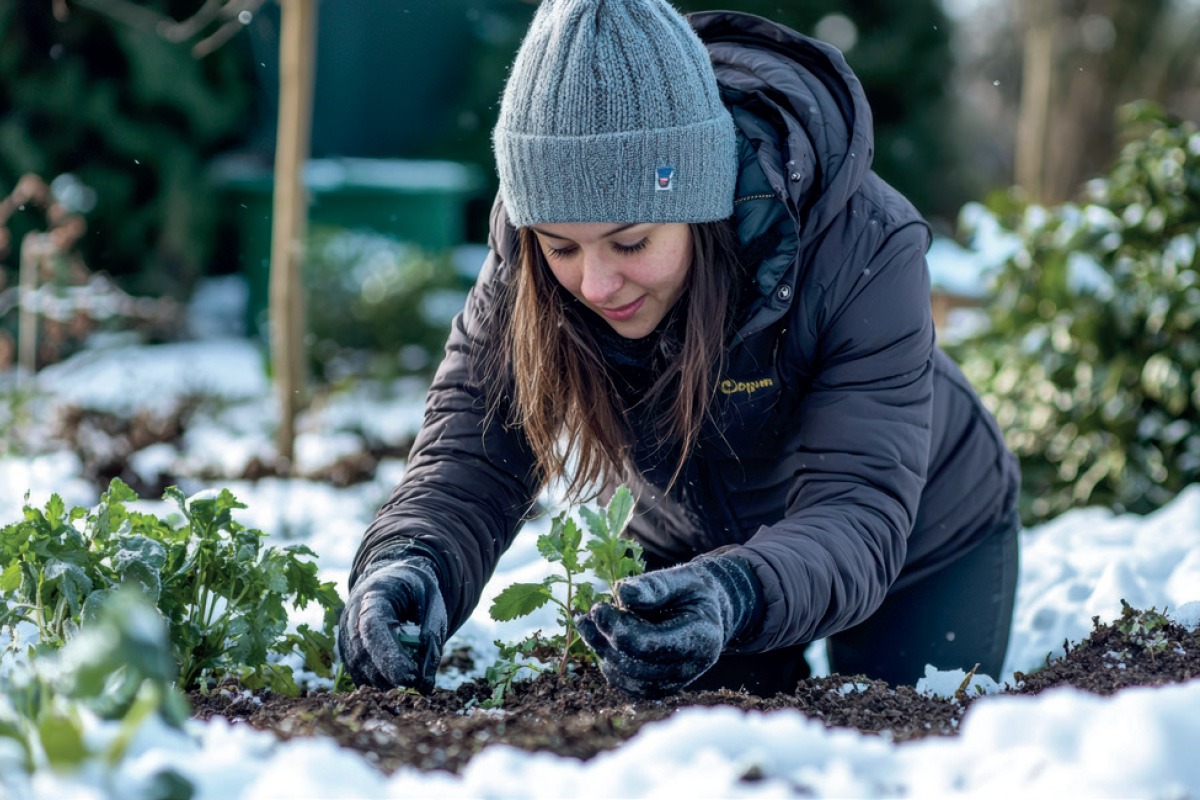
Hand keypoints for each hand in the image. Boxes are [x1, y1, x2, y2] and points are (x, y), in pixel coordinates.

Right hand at [337, 557, 447, 691]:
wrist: (393, 579)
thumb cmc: (416, 589)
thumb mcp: (433, 602)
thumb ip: (431, 635)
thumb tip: (425, 680)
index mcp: (373, 596)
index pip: (373, 629)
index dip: (389, 656)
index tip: (411, 677)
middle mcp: (352, 617)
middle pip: (363, 656)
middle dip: (390, 677)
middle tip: (418, 684)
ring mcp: (346, 636)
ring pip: (360, 671)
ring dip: (386, 683)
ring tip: (413, 679)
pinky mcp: (347, 652)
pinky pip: (360, 676)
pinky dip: (380, 683)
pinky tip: (400, 680)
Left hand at [576, 555, 761, 697]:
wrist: (707, 613)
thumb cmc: (693, 592)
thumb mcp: (681, 578)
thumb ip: (655, 585)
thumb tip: (623, 593)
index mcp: (701, 639)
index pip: (651, 644)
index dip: (618, 628)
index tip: (598, 607)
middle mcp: (690, 668)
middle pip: (634, 665)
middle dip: (606, 639)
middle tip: (591, 612)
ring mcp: (674, 683)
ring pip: (626, 678)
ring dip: (602, 650)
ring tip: (589, 623)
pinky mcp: (658, 687)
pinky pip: (625, 683)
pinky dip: (608, 660)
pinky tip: (599, 637)